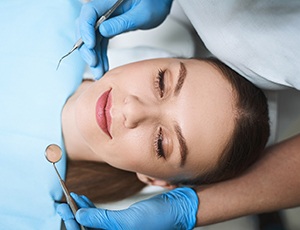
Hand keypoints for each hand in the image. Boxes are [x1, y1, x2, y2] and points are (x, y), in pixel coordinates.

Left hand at [58, 187, 197, 229]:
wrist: (178, 208)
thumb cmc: (159, 219)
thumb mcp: (128, 221)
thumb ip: (102, 220)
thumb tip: (79, 216)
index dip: (72, 225)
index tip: (63, 210)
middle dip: (72, 218)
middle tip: (61, 205)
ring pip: (92, 223)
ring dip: (80, 211)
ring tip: (70, 199)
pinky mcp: (121, 220)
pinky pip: (101, 216)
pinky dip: (91, 207)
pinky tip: (84, 199)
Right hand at [78, 0, 172, 78]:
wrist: (158, 3)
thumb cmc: (153, 3)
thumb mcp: (142, 14)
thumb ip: (123, 22)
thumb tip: (103, 30)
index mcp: (108, 0)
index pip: (89, 12)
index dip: (86, 29)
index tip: (91, 45)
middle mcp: (103, 9)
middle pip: (86, 27)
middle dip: (87, 48)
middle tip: (94, 63)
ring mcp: (104, 19)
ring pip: (92, 38)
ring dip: (94, 56)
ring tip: (99, 72)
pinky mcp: (108, 28)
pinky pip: (100, 42)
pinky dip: (100, 55)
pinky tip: (103, 66)